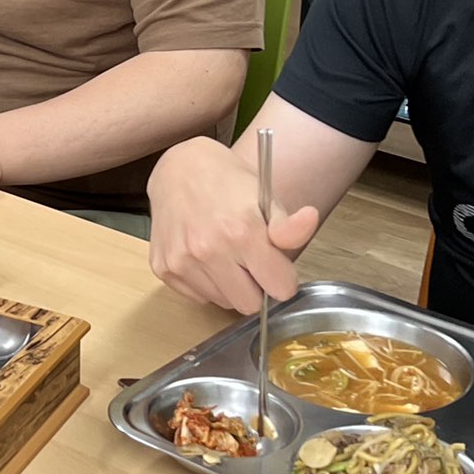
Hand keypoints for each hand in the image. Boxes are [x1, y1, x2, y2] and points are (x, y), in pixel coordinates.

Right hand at [145, 136, 321, 314]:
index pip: (280, 288)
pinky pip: (198, 296)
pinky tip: (203, 257)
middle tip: (250, 261)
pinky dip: (205, 283)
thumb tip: (310, 219)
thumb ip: (288, 224)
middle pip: (250, 305)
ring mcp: (182, 261)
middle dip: (255, 287)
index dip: (282, 277)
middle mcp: (208, 250)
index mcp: (241, 231)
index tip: (275, 265)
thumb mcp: (264, 197)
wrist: (179, 168)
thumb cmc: (226, 182)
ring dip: (229, 286)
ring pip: (223, 302)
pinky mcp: (164, 268)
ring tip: (225, 255)